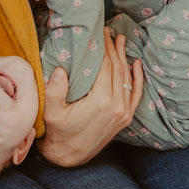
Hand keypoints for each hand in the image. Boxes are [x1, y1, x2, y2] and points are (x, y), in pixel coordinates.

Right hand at [38, 27, 143, 165]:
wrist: (69, 157)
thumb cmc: (58, 132)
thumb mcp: (51, 112)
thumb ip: (55, 90)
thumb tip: (61, 70)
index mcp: (101, 102)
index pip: (105, 66)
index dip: (103, 48)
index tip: (99, 33)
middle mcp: (117, 106)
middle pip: (117, 69)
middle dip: (113, 48)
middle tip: (107, 31)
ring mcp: (123, 113)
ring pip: (127, 79)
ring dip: (124, 58)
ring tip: (120, 40)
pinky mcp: (125, 118)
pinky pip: (136, 94)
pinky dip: (137, 78)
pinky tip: (136, 64)